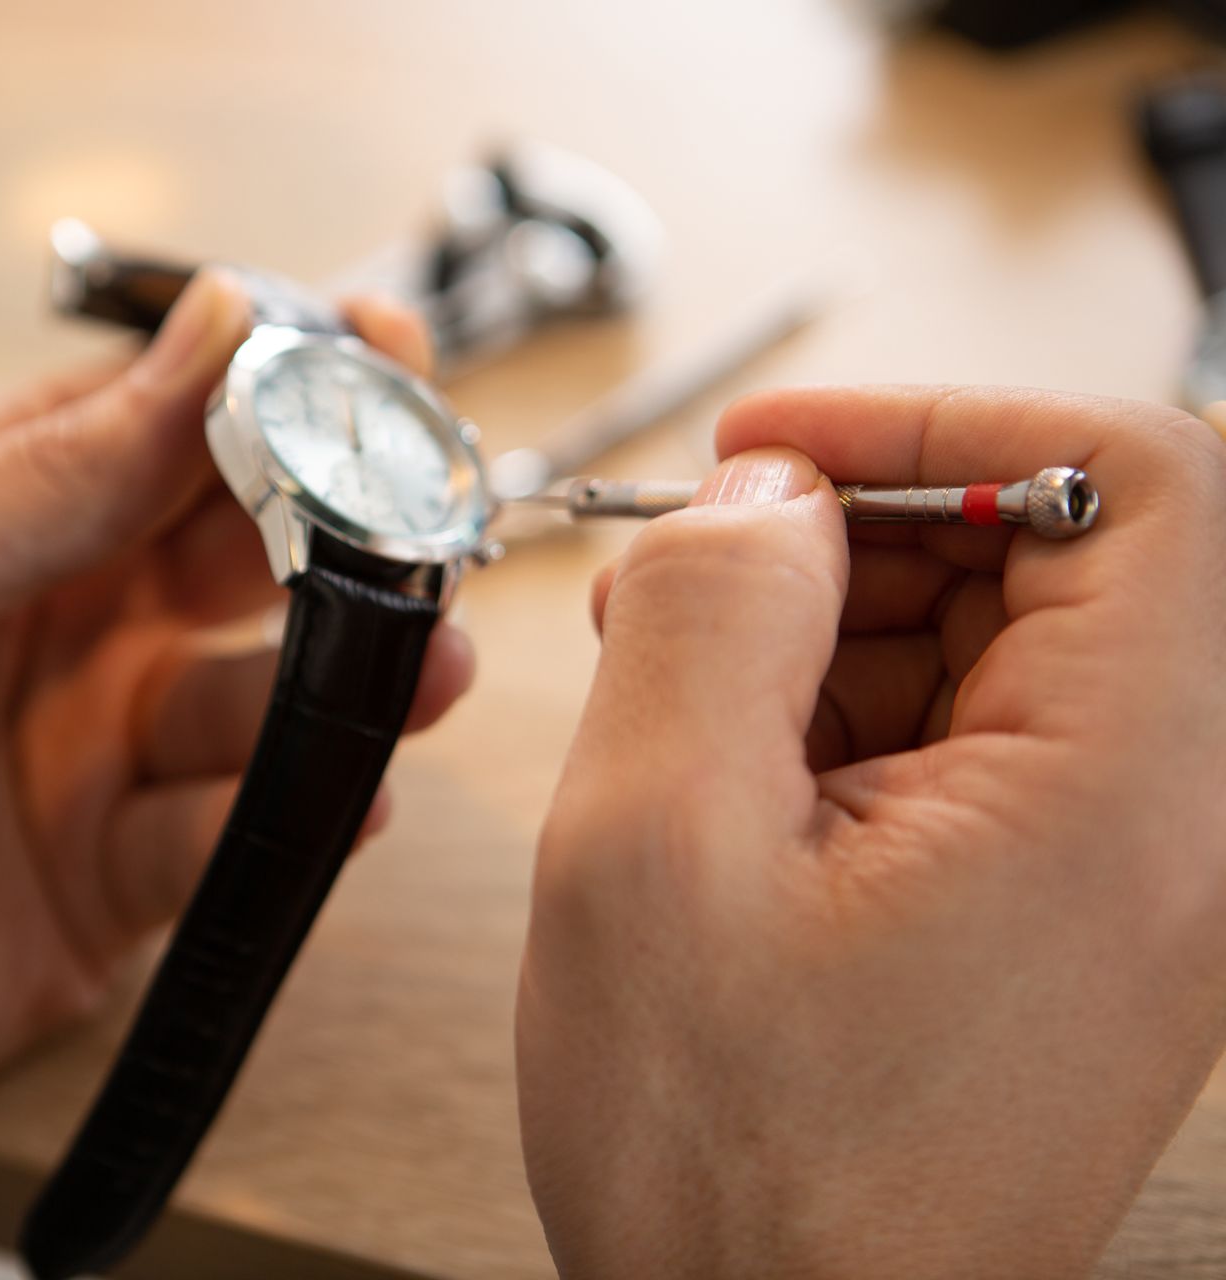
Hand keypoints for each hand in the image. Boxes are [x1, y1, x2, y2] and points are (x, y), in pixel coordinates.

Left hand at [0, 273, 473, 1276]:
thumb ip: (57, 465)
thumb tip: (219, 327)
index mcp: (0, 506)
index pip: (173, 417)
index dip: (282, 380)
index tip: (380, 355)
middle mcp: (67, 616)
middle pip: (250, 547)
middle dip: (345, 529)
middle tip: (421, 523)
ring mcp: (99, 746)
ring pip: (265, 693)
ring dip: (351, 677)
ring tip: (418, 666)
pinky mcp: (119, 874)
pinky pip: (234, 832)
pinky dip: (292, 815)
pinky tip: (338, 798)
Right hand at [518, 387, 1225, 1278]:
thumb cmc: (731, 1175)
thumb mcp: (650, 852)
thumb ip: (706, 616)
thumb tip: (760, 495)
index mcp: (1130, 797)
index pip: (1144, 475)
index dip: (946, 413)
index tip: (784, 450)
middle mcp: (1175, 835)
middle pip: (1069, 551)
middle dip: (863, 523)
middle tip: (693, 564)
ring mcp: (1127, 884)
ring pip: (1004, 643)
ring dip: (834, 621)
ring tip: (676, 679)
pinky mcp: (1063, 921)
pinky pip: (975, 745)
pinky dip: (844, 714)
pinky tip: (724, 763)